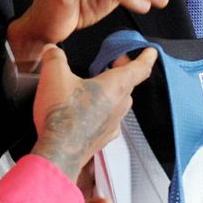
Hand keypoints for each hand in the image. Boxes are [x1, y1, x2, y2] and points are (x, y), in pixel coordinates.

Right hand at [31, 44, 157, 181]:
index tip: (151, 52)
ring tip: (96, 86)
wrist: (58, 152)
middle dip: (122, 71)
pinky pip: (109, 120)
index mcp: (115, 86)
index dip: (146, 58)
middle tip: (114, 63)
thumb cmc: (62, 115)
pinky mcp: (103, 138)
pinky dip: (102, 112)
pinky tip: (88, 112)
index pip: (139, 68)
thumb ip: (55, 57)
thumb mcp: (54, 75)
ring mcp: (113, 124)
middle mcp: (119, 105)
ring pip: (119, 103)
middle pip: (128, 84)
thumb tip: (51, 50)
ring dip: (111, 92)